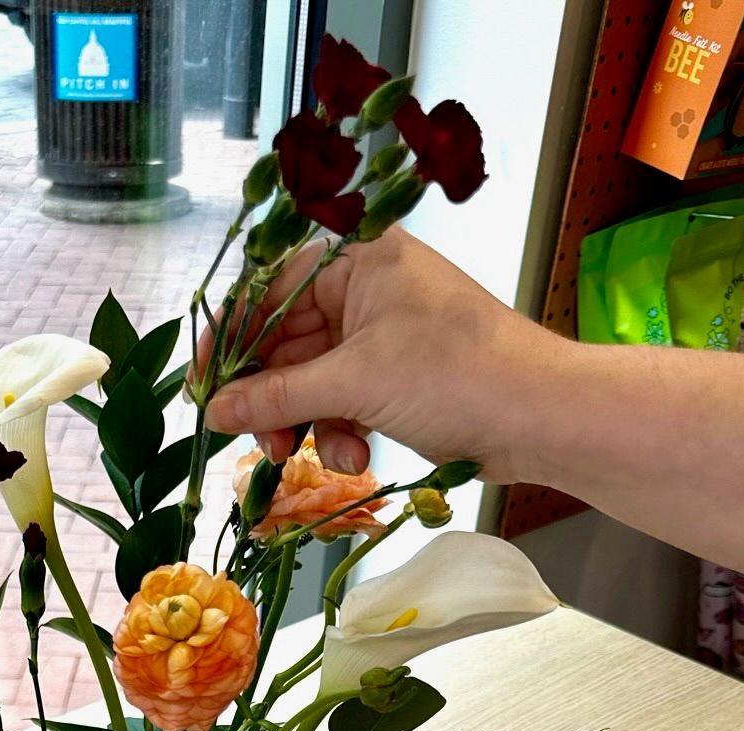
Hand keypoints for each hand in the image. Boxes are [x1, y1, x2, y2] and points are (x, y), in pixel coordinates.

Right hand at [203, 229, 551, 482]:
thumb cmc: (456, 374)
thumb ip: (276, 397)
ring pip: (312, 381)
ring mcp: (382, 336)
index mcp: (357, 260)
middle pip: (286, 344)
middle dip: (274, 399)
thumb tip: (213, 412)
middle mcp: (366, 289)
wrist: (538, 416)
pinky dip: (341, 432)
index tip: (205, 391)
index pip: (269, 292)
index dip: (232, 342)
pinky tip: (359, 455)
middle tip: (261, 446)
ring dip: (309, 424)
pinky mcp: (396, 379)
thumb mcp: (355, 383)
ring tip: (321, 458)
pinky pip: (343, 402)